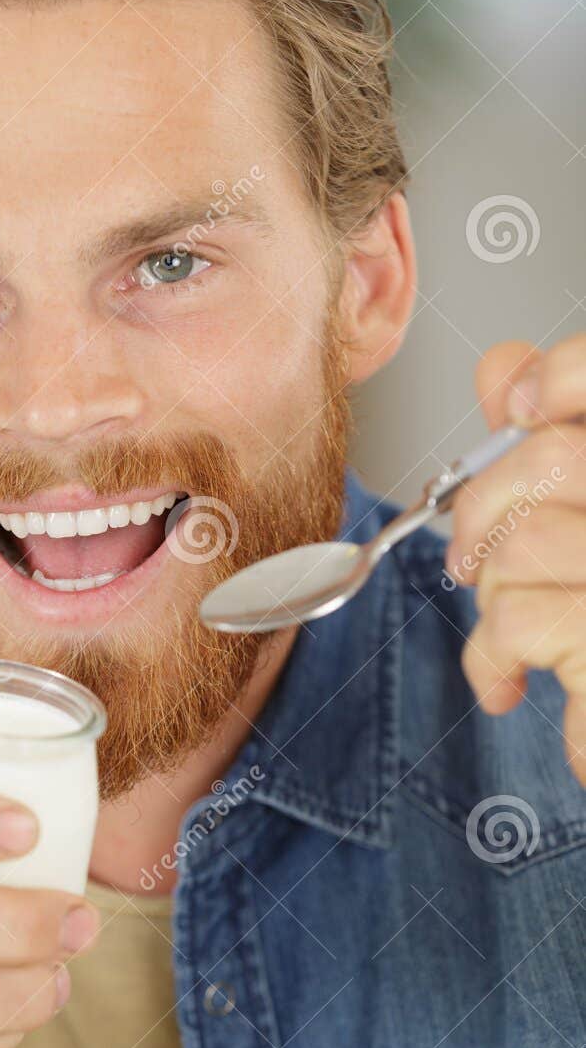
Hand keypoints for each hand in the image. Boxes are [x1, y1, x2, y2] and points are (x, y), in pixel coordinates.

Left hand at [446, 335, 585, 781]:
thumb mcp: (577, 518)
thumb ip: (549, 438)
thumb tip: (504, 368)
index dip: (556, 377)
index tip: (516, 408)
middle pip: (549, 461)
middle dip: (483, 511)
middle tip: (473, 557)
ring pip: (522, 544)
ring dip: (493, 592)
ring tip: (515, 625)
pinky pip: (519, 620)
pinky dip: (491, 656)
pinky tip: (510, 679)